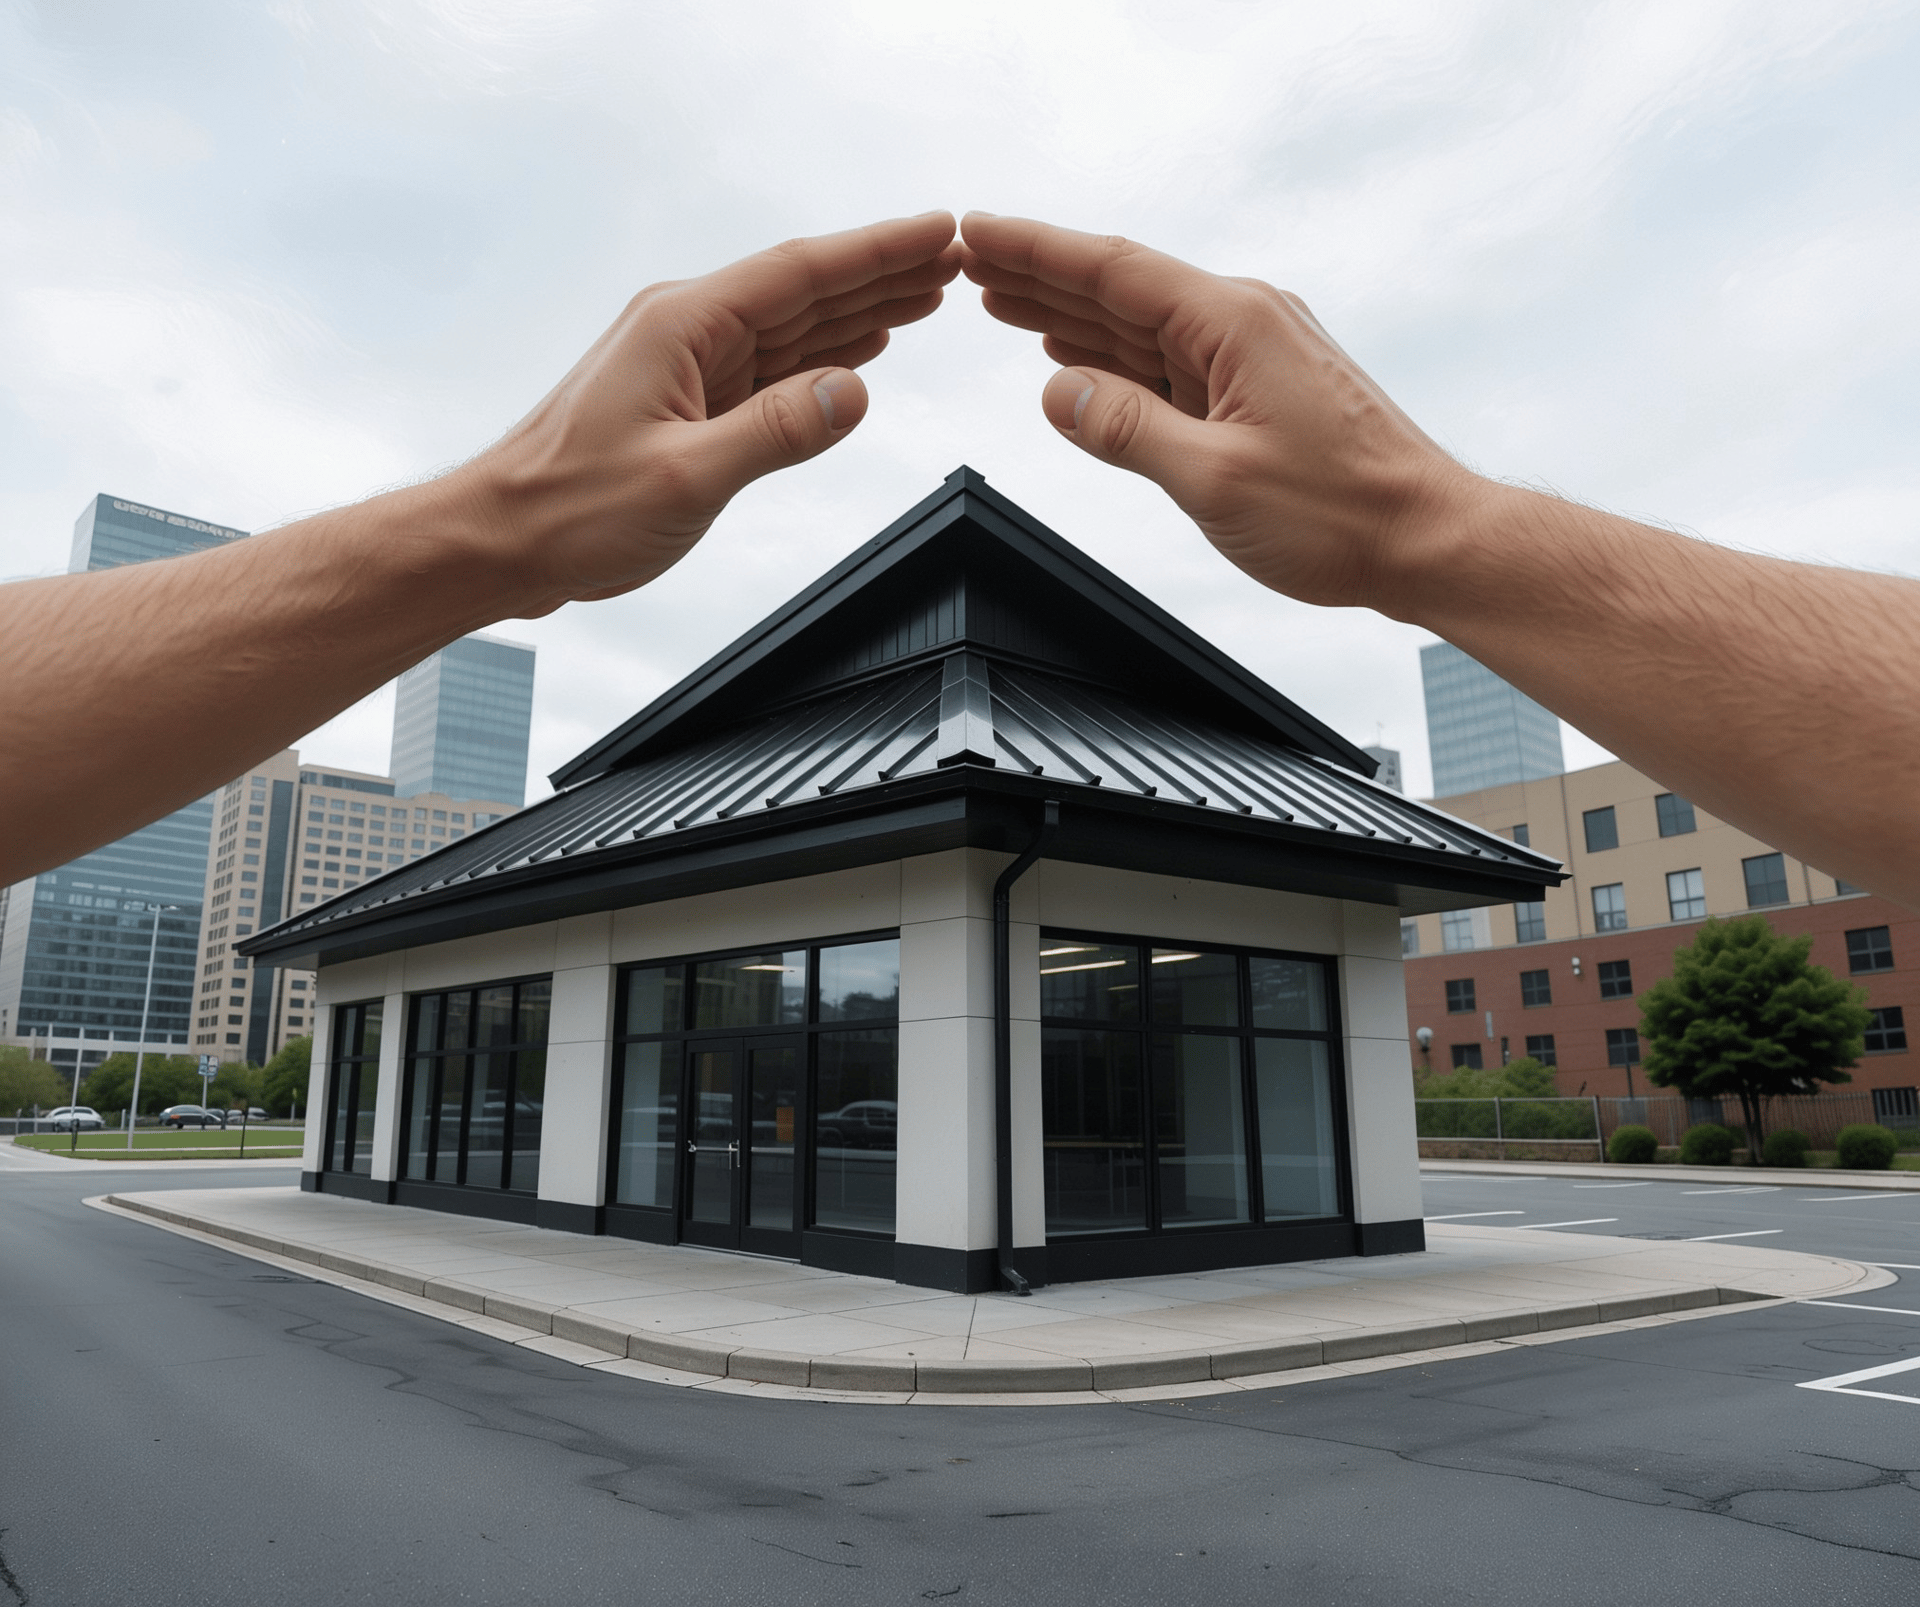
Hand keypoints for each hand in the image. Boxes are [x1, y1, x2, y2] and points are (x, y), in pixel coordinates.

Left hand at [462, 212, 960, 612]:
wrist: (501, 540)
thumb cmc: (569, 509)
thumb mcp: (684, 477)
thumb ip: (775, 432)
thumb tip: (852, 392)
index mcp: (682, 325)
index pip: (801, 272)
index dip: (877, 251)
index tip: (939, 233)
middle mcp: (685, 330)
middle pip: (804, 289)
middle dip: (882, 271)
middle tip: (954, 260)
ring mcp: (685, 365)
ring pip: (792, 326)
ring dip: (860, 309)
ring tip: (924, 295)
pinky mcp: (686, 402)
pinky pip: (772, 365)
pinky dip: (823, 354)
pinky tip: (860, 351)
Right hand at [958, 212, 1479, 613]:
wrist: (1427, 540)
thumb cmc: (1344, 514)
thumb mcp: (1216, 480)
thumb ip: (1128, 430)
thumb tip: (1059, 394)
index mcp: (1234, 323)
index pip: (1112, 270)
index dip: (1036, 251)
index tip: (978, 233)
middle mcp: (1245, 323)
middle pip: (1120, 288)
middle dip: (1041, 276)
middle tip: (970, 264)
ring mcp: (1254, 357)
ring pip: (1141, 325)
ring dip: (1070, 315)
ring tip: (1005, 303)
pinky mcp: (1259, 393)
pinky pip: (1168, 362)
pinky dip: (1114, 357)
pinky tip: (1077, 357)